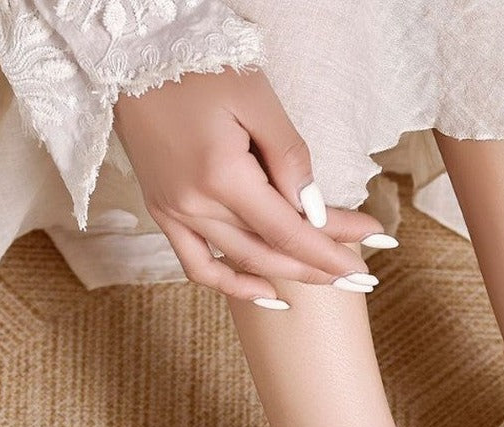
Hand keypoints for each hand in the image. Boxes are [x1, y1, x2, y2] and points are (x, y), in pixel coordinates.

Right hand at [113, 67, 394, 305]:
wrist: (134, 57)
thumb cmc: (199, 68)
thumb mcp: (257, 99)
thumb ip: (289, 157)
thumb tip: (314, 210)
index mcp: (222, 177)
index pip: (289, 230)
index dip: (330, 247)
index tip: (369, 250)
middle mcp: (196, 206)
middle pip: (271, 252)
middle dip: (319, 265)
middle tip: (360, 274)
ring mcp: (175, 215)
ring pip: (241, 262)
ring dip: (288, 275)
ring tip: (326, 279)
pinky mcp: (163, 214)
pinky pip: (198, 266)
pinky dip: (232, 283)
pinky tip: (265, 291)